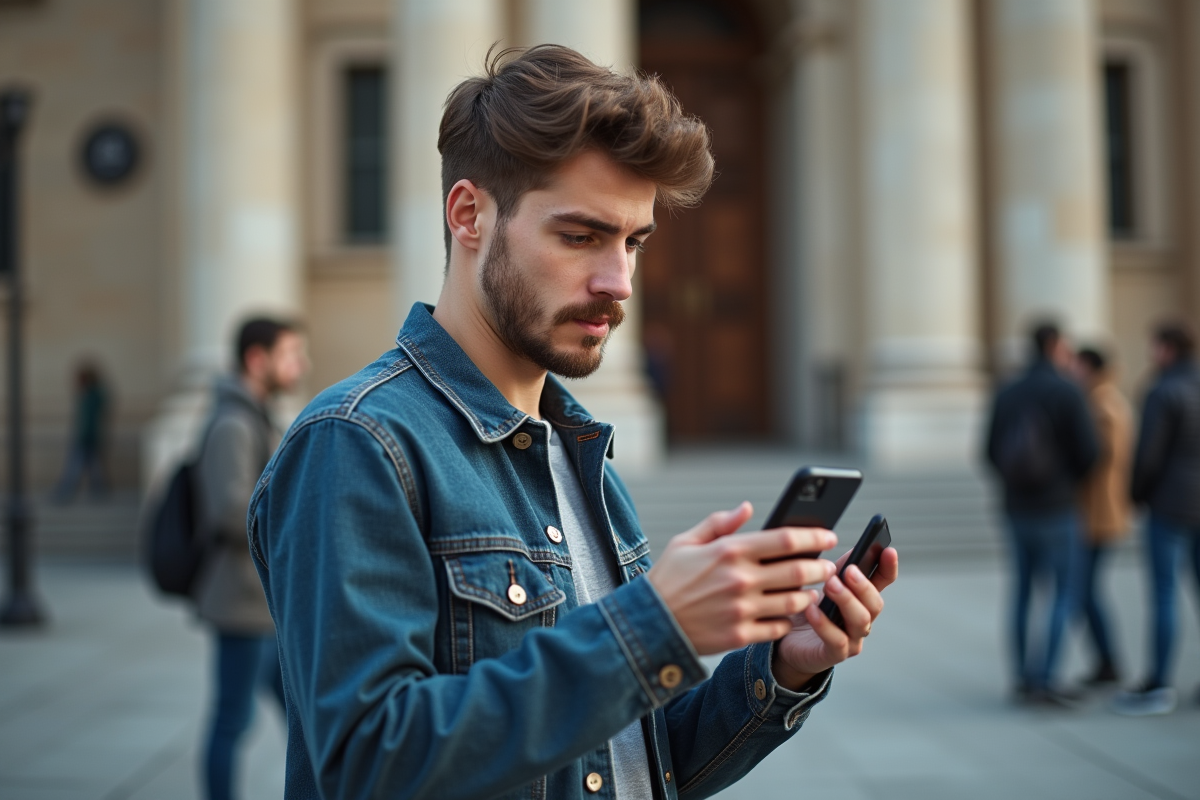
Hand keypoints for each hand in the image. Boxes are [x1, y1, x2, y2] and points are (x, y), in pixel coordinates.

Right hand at [646, 503, 838, 655]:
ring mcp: (741, 610)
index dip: (813, 536)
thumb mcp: (685, 542)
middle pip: (799, 571)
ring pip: (795, 601)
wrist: (648, 624)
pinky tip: (789, 614)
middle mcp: (740, 579)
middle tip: (829, 566)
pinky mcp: (739, 635)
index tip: (829, 535)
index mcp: (729, 551)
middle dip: (822, 567)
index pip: (784, 540)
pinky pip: (779, 628)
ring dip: (810, 595)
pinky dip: (789, 620)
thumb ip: (719, 523)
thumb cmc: (667, 579)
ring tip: (813, 591)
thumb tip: (748, 508)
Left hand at [772, 546, 898, 689]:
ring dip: (847, 600)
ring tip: (829, 585)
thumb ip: (835, 569)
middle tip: (849, 570)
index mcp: (860, 599)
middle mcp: (861, 620)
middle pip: (876, 604)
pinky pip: (836, 640)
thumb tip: (846, 545)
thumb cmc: (806, 610)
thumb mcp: (820, 585)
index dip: (889, 567)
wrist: (787, 644)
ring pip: (860, 621)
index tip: (889, 550)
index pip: (883, 582)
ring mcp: (851, 639)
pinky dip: (825, 624)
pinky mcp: (834, 654)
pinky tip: (812, 609)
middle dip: (864, 586)